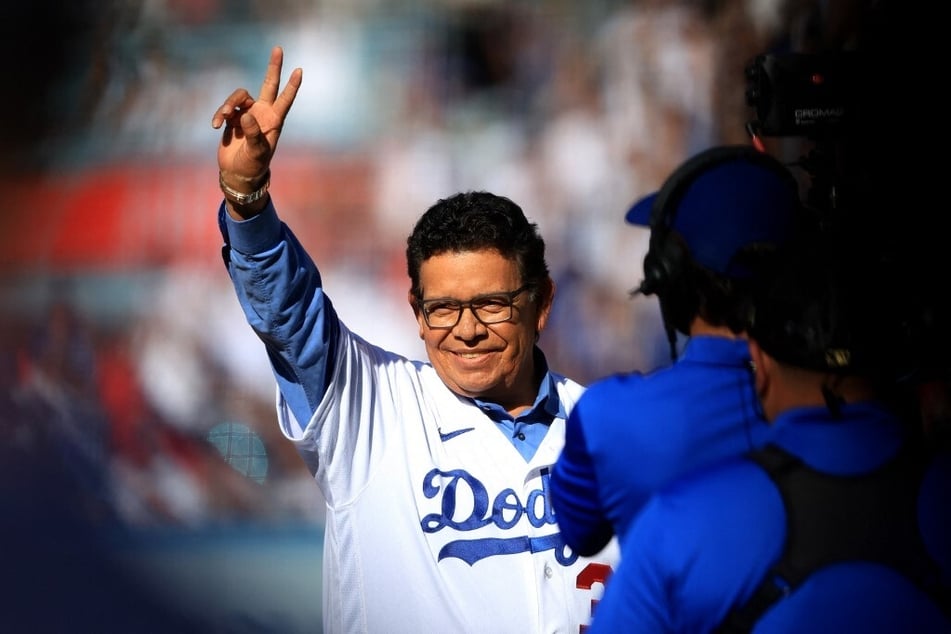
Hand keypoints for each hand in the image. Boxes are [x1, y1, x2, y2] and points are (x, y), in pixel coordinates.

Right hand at [212, 46, 301, 208]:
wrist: (237, 173)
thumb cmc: (253, 165)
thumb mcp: (256, 152)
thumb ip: (253, 133)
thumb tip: (245, 114)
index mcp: (274, 121)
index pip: (285, 99)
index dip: (292, 86)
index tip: (299, 70)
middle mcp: (262, 113)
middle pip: (269, 84)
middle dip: (274, 67)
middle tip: (279, 49)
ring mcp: (247, 114)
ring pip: (239, 96)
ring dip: (229, 104)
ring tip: (223, 118)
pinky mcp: (232, 118)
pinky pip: (225, 108)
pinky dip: (219, 115)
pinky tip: (216, 126)